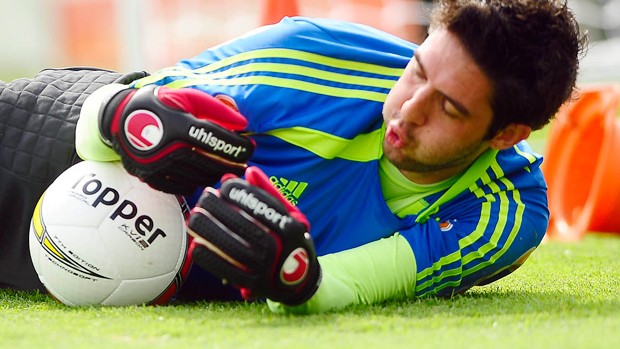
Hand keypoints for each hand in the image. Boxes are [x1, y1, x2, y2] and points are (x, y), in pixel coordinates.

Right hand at [98, 85, 253, 193]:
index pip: (217, 141)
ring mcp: (159, 167)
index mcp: (178, 126)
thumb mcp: (187, 97)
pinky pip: (183, 187)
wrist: (118, 118)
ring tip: (225, 167)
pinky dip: (196, 181)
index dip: (238, 146)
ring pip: (199, 178)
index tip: (249, 147)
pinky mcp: (151, 179)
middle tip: (243, 163)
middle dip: (232, 165)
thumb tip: (243, 124)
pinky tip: (202, 173)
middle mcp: (168, 149)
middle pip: (212, 164)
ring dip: (215, 173)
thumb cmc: (160, 104)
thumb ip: (216, 109)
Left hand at [187, 166, 320, 304]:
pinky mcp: (255, 285)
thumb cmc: (289, 238)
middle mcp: (282, 249)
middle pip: (246, 228)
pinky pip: (229, 272)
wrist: (301, 278)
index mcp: (291, 228)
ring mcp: (268, 269)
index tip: (224, 185)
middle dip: (222, 210)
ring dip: (211, 232)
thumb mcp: (289, 214)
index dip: (242, 193)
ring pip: (235, 250)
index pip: (265, 207)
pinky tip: (196, 246)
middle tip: (204, 197)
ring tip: (194, 218)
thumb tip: (249, 170)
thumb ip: (270, 192)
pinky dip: (211, 259)